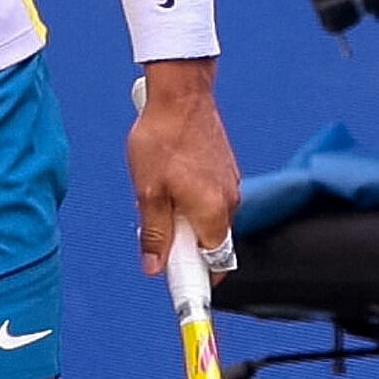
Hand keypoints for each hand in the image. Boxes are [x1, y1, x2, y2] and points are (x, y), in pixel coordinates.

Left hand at [127, 61, 238, 275]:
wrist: (180, 93)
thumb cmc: (162, 137)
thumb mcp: (148, 191)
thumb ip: (155, 233)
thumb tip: (155, 266)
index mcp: (213, 212)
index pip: (215, 264)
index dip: (195, 278)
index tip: (178, 285)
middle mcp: (229, 201)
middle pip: (211, 244)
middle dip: (184, 246)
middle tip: (155, 236)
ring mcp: (230, 184)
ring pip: (209, 220)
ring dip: (185, 221)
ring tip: (157, 198)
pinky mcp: (225, 170)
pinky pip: (210, 199)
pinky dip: (191, 201)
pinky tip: (168, 182)